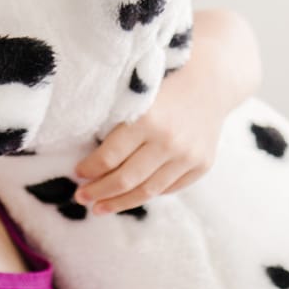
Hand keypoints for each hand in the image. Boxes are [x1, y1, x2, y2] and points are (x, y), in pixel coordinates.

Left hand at [72, 70, 222, 215]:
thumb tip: (89, 161)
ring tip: (100, 208)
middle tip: (81, 197)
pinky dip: (147, 193)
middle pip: (125, 179)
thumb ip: (117, 124)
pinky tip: (132, 196)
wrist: (211, 80)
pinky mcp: (202, 165)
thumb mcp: (136, 94)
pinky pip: (168, 188)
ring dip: (119, 203)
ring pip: (147, 191)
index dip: (89, 170)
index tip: (77, 174)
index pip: (109, 157)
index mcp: (147, 118)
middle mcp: (169, 141)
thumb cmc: (164, 81)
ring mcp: (188, 156)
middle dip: (99, 192)